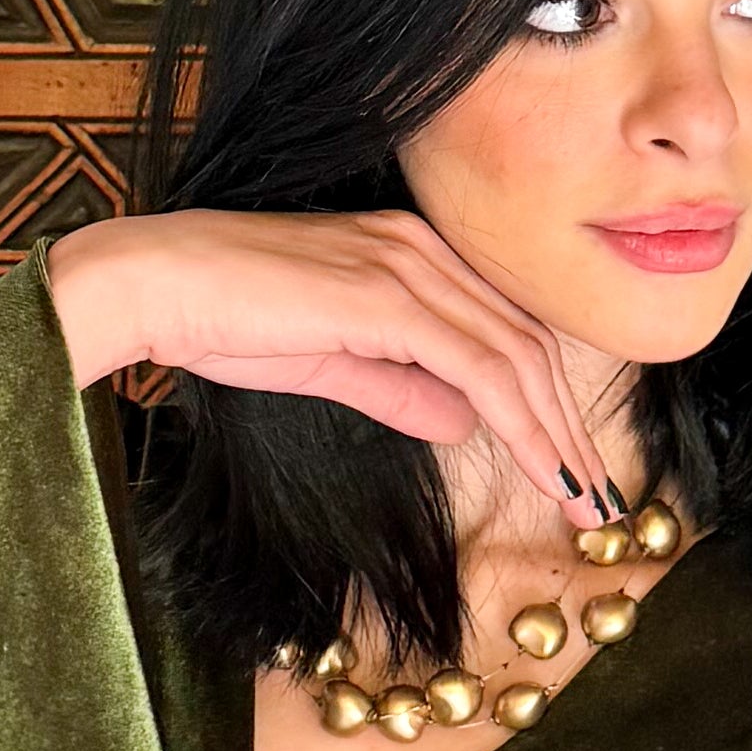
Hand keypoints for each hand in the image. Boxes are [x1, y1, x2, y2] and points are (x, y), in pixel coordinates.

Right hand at [47, 207, 623, 529]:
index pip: (505, 328)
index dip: (547, 401)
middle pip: (527, 342)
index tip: (569, 467)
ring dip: (556, 436)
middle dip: (568, 427)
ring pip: (515, 357)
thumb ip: (398, 385)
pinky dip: (521, 424)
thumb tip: (460, 422)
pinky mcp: (388, 296)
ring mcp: (408, 266)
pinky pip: (480, 367)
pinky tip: (541, 471)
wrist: (155, 286)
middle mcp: (423, 249)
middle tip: (596, 500)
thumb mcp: (330, 362)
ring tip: (580, 501)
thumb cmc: (222, 318)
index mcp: (411, 253)